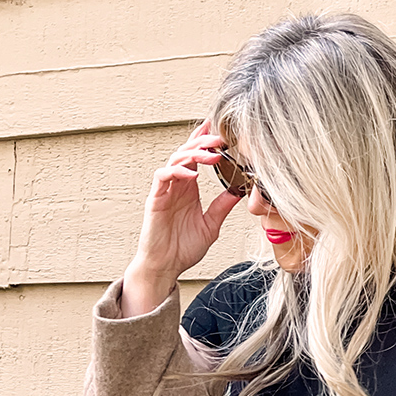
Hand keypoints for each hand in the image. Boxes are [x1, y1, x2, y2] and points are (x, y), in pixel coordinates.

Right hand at [130, 119, 242, 282]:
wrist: (165, 267)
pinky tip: (193, 175)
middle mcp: (177, 185)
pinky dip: (177, 172)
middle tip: (221, 137)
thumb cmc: (183, 249)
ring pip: (176, 159)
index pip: (196, 156)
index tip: (221, 128)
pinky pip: (163, 176)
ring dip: (194, 153)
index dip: (205, 140)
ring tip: (213, 154)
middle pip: (187, 152)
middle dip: (204, 141)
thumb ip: (222, 206)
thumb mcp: (211, 225)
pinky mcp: (155, 199)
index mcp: (189, 188)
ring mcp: (165, 191)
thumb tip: (240, 190)